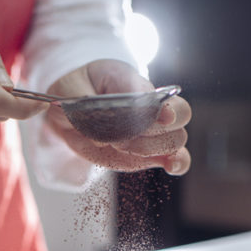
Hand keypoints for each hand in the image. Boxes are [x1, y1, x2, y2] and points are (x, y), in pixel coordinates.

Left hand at [42, 59, 190, 174]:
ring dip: (151, 149)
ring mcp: (153, 130)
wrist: (73, 110)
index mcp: (133, 83)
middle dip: (154, 131)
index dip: (163, 107)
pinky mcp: (150, 152)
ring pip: (177, 138)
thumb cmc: (75, 93)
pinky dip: (178, 163)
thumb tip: (101, 130)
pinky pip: (177, 158)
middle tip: (122, 137)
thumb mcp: (69, 88)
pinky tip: (170, 167)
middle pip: (180, 114)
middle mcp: (151, 106)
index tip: (162, 117)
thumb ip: (84, 102)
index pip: (158, 94)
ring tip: (121, 146)